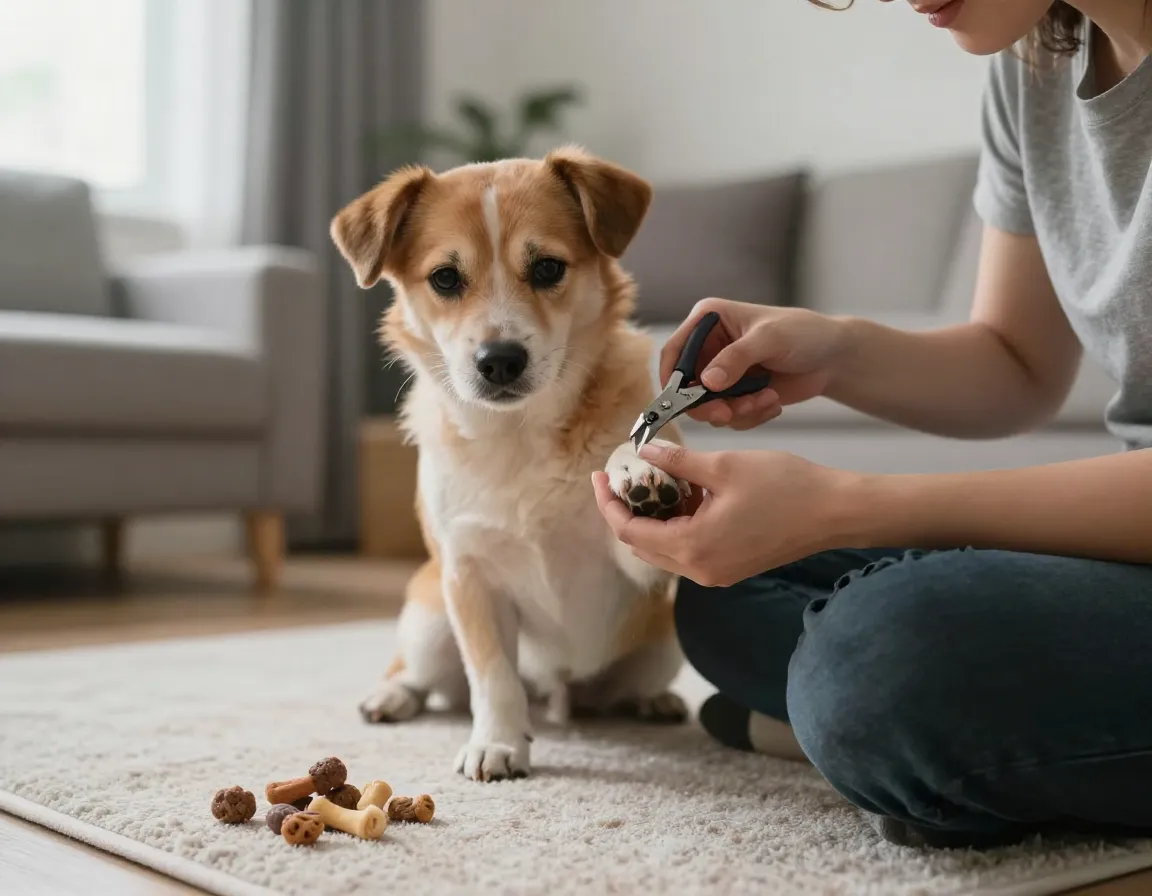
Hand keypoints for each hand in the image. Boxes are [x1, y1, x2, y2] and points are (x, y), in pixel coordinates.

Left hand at [592, 442, 858, 586]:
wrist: (836, 513)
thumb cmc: (786, 487)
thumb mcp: (724, 466)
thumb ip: (678, 461)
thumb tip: (643, 452)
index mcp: (692, 547)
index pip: (629, 530)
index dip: (609, 503)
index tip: (600, 477)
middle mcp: (699, 569)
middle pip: (643, 544)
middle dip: (626, 509)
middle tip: (619, 477)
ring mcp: (716, 573)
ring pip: (665, 548)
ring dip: (653, 516)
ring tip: (653, 479)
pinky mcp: (730, 568)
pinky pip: (688, 548)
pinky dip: (677, 523)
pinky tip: (685, 493)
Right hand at [660, 298, 849, 429]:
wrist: (833, 357)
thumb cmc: (804, 333)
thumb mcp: (769, 339)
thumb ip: (736, 359)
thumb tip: (707, 382)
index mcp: (708, 321)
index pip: (675, 351)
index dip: (672, 378)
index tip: (680, 401)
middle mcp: (710, 348)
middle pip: (686, 386)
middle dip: (708, 404)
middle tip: (727, 413)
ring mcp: (723, 374)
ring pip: (708, 406)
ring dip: (735, 411)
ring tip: (765, 400)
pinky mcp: (737, 395)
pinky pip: (729, 417)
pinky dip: (750, 416)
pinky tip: (772, 402)